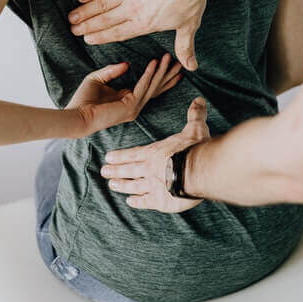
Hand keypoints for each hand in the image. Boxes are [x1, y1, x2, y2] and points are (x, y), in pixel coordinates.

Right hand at [68, 0, 216, 70]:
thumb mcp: (189, 25)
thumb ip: (184, 47)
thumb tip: (191, 67)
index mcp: (144, 24)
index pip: (117, 33)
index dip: (101, 37)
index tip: (87, 39)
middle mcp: (132, 9)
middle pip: (104, 20)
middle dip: (87, 26)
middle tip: (73, 30)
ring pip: (100, 4)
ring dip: (85, 11)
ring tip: (72, 17)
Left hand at [68, 53, 181, 135]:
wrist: (76, 115)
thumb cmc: (83, 100)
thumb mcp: (98, 78)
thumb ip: (112, 71)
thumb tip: (128, 64)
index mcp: (127, 99)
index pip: (149, 87)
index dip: (160, 75)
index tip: (169, 63)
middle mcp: (134, 105)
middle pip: (156, 88)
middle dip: (168, 75)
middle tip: (180, 62)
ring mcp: (134, 108)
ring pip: (152, 86)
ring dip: (162, 71)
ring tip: (169, 58)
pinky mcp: (130, 107)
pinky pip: (142, 87)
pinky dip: (149, 74)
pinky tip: (154, 63)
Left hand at [101, 97, 210, 212]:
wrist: (198, 171)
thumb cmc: (195, 148)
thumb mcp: (195, 128)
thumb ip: (195, 115)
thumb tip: (199, 100)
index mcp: (155, 152)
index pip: (133, 154)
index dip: (121, 156)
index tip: (108, 157)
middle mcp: (149, 168)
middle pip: (129, 170)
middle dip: (115, 170)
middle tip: (104, 172)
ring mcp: (152, 185)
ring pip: (133, 186)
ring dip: (122, 185)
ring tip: (112, 185)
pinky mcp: (160, 201)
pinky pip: (145, 201)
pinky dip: (137, 202)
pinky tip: (130, 202)